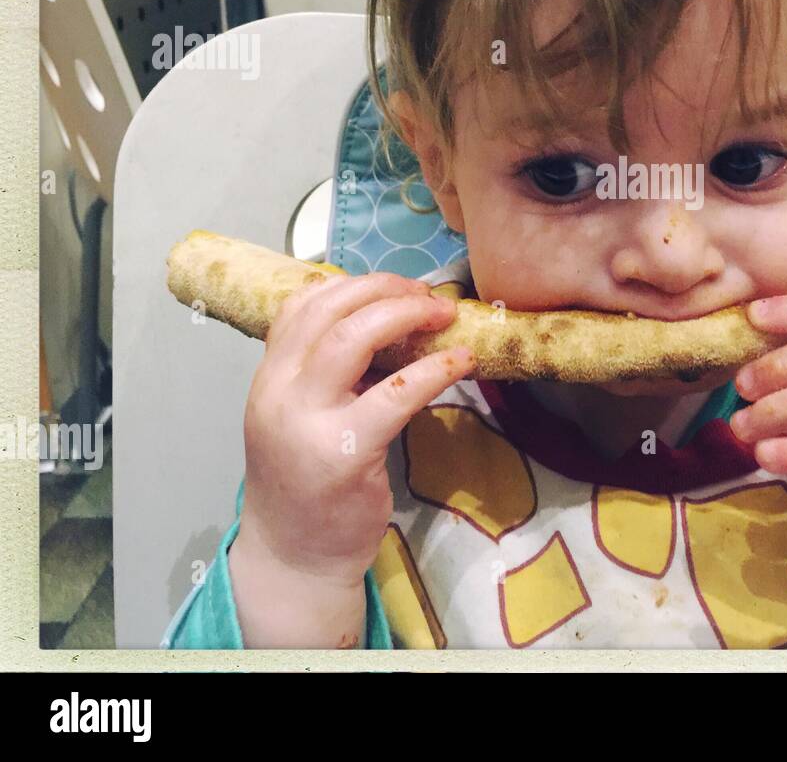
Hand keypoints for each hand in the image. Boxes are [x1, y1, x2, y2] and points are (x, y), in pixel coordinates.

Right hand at [235, 272, 473, 587]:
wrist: (294, 558)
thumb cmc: (307, 483)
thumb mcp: (298, 416)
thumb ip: (323, 372)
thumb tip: (384, 321)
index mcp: (268, 377)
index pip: (300, 306)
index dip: (353, 284)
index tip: (396, 286)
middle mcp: (278, 392)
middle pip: (329, 312)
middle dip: (385, 290)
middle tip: (428, 294)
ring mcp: (307, 422)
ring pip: (352, 339)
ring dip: (405, 315)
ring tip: (444, 314)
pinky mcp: (345, 453)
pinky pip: (396, 394)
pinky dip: (434, 369)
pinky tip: (461, 362)